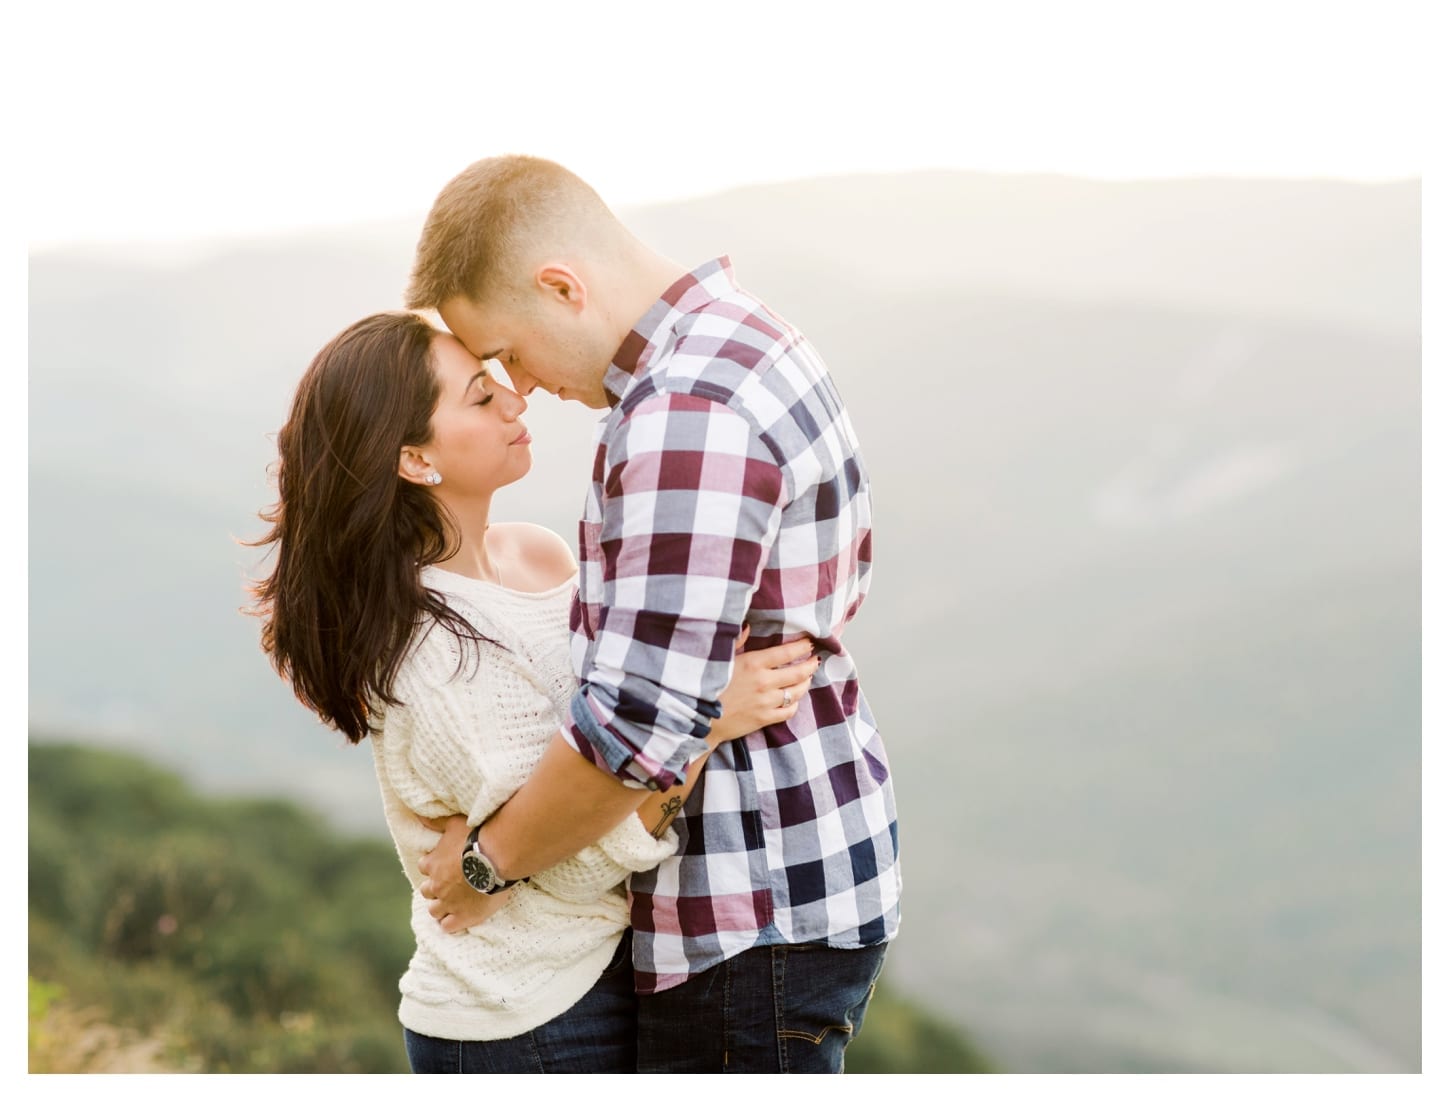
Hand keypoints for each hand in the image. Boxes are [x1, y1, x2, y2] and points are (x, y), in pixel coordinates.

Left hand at [415, 813, 513, 933]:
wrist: (497, 858)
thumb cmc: (476, 838)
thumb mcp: (454, 824)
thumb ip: (436, 822)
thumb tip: (419, 816)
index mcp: (432, 864)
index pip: (424, 868)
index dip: (433, 867)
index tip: (443, 866)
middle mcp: (436, 886)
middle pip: (427, 892)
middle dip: (435, 890)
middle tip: (450, 886)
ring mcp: (448, 904)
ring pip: (435, 911)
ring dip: (441, 908)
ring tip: (454, 904)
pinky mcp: (462, 917)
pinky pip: (448, 927)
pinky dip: (451, 924)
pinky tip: (459, 919)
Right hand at [713, 631, 819, 741]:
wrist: (700, 717)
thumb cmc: (707, 685)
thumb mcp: (721, 659)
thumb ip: (737, 642)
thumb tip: (748, 627)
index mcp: (753, 663)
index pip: (786, 653)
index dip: (801, 647)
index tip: (809, 643)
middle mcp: (764, 682)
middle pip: (797, 672)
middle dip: (810, 665)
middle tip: (815, 659)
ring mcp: (766, 702)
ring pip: (796, 692)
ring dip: (805, 683)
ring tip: (808, 677)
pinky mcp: (764, 718)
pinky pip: (788, 711)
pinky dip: (794, 704)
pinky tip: (794, 699)